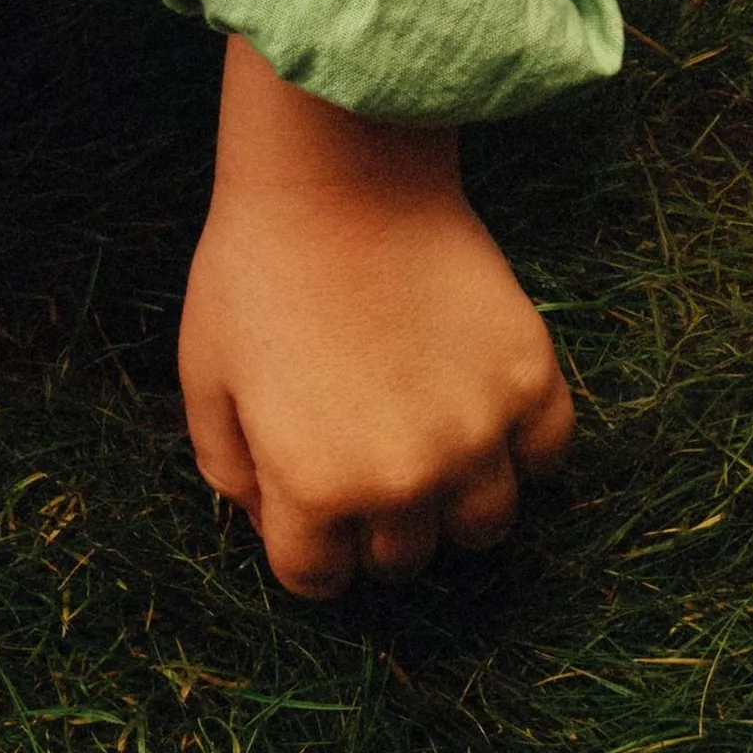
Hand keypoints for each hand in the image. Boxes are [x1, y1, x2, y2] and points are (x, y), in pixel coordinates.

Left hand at [174, 49, 576, 593]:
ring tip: (430, 453)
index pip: (318, 579)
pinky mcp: (529, 380)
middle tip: (363, 466)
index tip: (307, 510)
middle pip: (401, 560)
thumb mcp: (205, 378)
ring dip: (453, 507)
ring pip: (484, 526)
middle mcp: (404, 479)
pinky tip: (484, 414)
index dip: (305, 549)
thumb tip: (268, 520)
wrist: (338, 174)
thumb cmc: (256, 269)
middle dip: (373, 530)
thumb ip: (229, 470)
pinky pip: (547, 456)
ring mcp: (478, 433)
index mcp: (314, 487)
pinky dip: (522, 449)